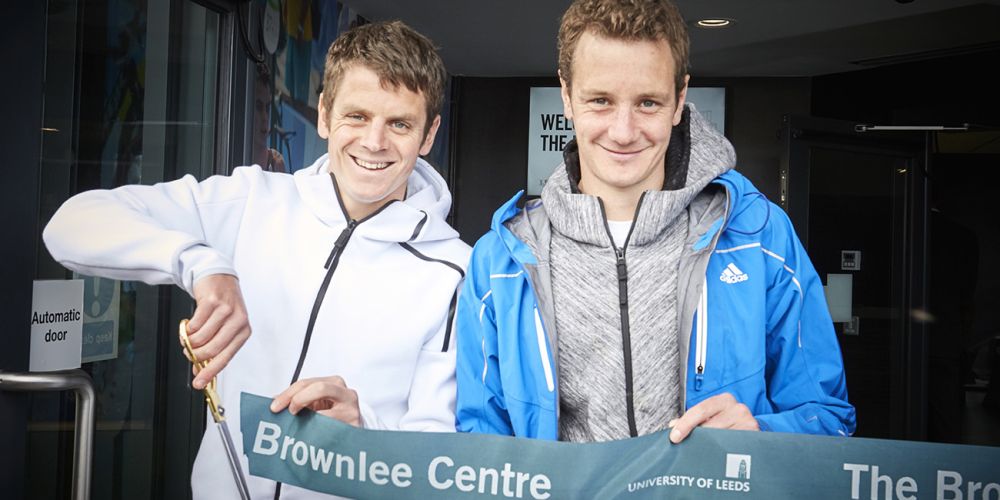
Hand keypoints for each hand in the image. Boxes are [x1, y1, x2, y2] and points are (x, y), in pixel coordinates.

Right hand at [184, 274, 250, 389]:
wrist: (219, 277)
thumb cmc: (223, 304)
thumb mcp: (226, 327)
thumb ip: (216, 349)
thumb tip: (201, 372)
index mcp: (243, 331)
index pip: (226, 358)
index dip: (210, 372)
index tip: (198, 383)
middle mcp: (238, 321)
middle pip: (212, 350)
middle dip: (195, 356)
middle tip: (188, 353)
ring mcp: (226, 311)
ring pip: (201, 338)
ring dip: (189, 342)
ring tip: (188, 338)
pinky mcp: (212, 302)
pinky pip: (194, 324)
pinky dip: (187, 329)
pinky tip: (189, 325)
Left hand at [270, 376, 361, 426]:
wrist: (353, 429)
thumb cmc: (332, 413)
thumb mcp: (316, 401)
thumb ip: (297, 398)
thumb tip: (273, 401)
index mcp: (334, 382)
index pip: (307, 383)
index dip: (288, 394)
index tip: (275, 406)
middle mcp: (346, 393)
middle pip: (319, 388)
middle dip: (299, 399)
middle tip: (289, 412)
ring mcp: (351, 409)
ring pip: (325, 411)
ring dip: (307, 421)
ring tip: (299, 427)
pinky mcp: (354, 426)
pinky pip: (329, 429)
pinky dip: (316, 433)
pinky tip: (309, 436)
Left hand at [668, 393, 758, 443]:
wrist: (754, 432)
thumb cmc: (728, 423)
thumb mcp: (711, 417)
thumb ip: (692, 420)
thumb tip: (673, 425)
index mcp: (724, 400)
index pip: (700, 410)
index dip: (685, 424)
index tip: (674, 437)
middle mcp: (738, 408)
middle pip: (709, 426)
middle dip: (694, 438)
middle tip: (685, 447)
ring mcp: (748, 423)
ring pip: (719, 438)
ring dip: (707, 446)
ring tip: (701, 452)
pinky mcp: (754, 437)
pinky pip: (731, 447)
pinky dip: (720, 452)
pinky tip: (715, 456)